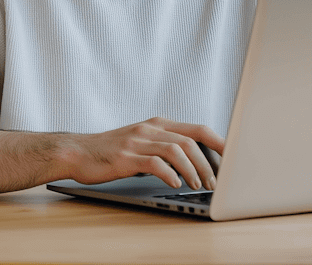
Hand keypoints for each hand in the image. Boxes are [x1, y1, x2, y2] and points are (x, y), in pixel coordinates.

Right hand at [66, 117, 224, 190]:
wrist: (77, 152)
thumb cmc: (111, 152)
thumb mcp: (142, 143)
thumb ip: (165, 147)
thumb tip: (195, 163)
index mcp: (158, 125)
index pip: (197, 129)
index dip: (219, 142)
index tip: (234, 158)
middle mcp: (151, 129)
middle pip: (191, 140)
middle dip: (209, 162)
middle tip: (216, 182)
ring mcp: (138, 141)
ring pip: (177, 150)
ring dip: (193, 170)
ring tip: (198, 186)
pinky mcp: (126, 156)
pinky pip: (155, 162)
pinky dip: (169, 173)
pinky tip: (175, 184)